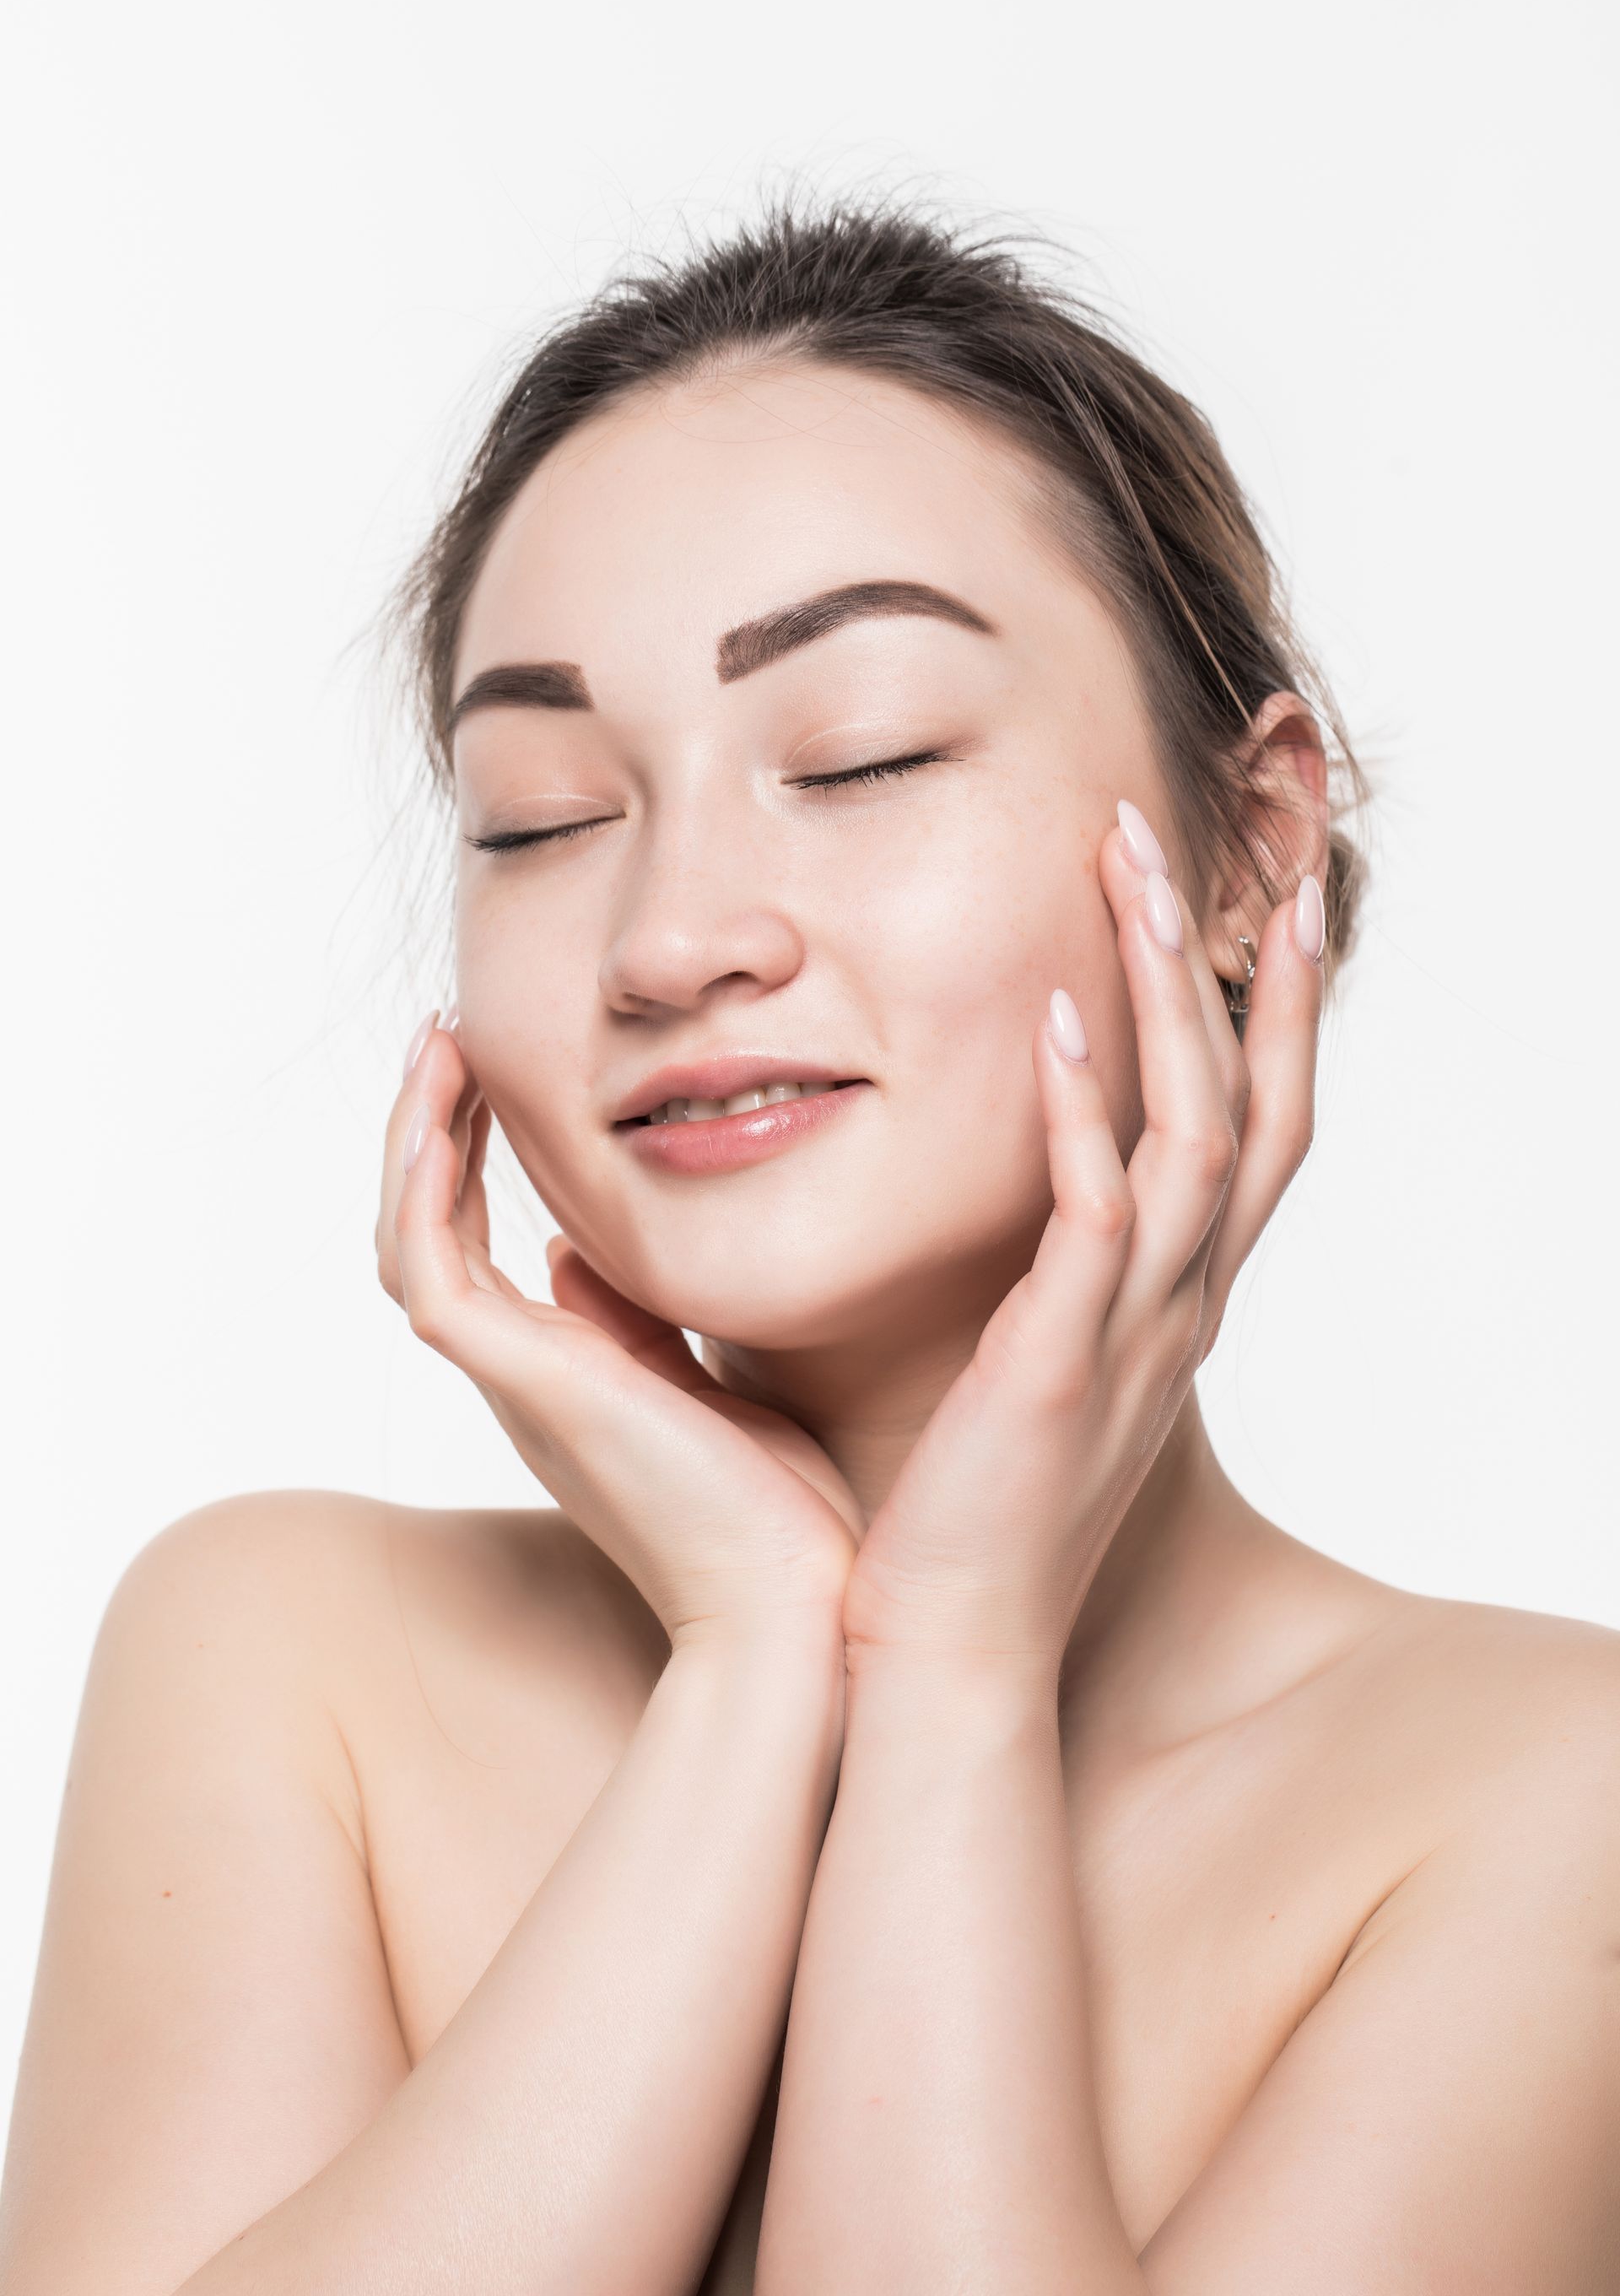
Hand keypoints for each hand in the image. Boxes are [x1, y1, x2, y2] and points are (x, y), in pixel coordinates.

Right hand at [376, 1018, 860, 1651]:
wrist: (795, 1608)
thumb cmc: (780, 1516)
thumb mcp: (705, 1386)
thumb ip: (639, 1324)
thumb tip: (579, 1254)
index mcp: (562, 1380)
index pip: (477, 1255)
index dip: (467, 1165)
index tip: (484, 1083)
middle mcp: (523, 1380)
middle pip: (428, 1240)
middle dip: (429, 1136)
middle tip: (446, 1042)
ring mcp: (516, 1384)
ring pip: (412, 1246)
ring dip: (414, 1142)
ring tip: (439, 1050)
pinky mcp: (528, 1384)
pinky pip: (434, 1275)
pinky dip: (424, 1193)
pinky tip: (441, 1121)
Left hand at [841, 809, 1326, 1671]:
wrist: (938, 1653)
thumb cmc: (950, 1506)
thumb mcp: (1007, 1360)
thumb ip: (1009, 1263)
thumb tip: (950, 1174)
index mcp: (1169, 1306)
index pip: (1256, 1133)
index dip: (1273, 1018)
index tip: (1264, 904)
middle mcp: (1178, 1311)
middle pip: (1258, 1109)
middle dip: (1243, 971)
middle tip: (1201, 843)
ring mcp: (1134, 1339)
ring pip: (1199, 1138)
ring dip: (1174, 1003)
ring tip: (1135, 879)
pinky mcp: (1063, 1369)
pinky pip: (1099, 1221)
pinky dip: (1087, 1118)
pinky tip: (1059, 1027)